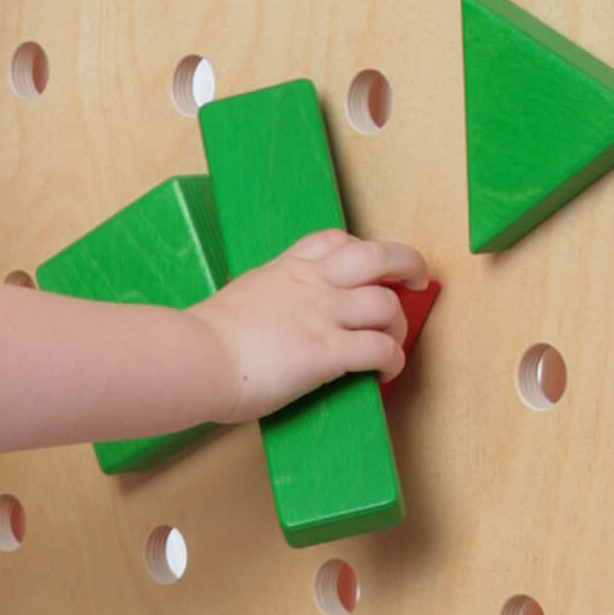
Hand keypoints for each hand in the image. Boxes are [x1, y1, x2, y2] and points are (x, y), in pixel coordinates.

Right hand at [196, 231, 427, 422]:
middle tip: (418, 280)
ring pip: (387, 303)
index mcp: (286, 269)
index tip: (369, 266)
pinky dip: (393, 360)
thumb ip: (260, 304)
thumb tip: (257, 323)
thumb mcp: (236, 301)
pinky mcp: (329, 352)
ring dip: (399, 325)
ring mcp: (323, 315)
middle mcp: (312, 284)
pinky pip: (381, 348)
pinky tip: (386, 373)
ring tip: (393, 343)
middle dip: (408, 264)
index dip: (361, 250)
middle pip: (379, 256)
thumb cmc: (201, 339)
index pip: (335, 240)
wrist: (195, 356)